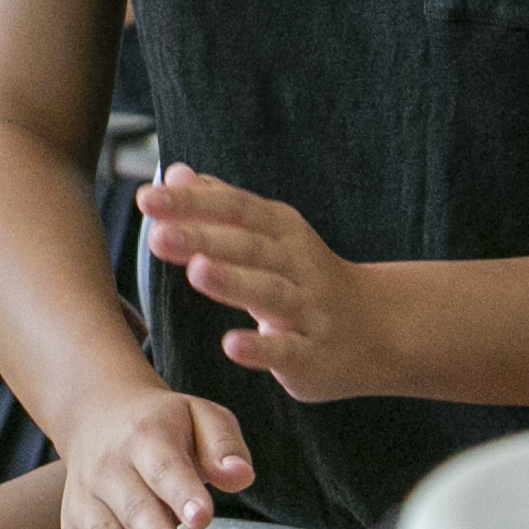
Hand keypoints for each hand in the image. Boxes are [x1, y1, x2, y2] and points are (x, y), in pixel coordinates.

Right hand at [56, 377, 255, 528]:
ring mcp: (91, 495)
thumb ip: (223, 444)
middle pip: (133, 503)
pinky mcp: (76, 520)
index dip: (183, 492)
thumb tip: (239, 475)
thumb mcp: (199, 415)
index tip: (200, 516)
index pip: (167, 466)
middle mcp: (113, 467)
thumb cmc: (158, 423)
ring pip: (100, 527)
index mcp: (148, 437)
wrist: (96, 412)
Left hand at [145, 165, 397, 403]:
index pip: (235, 208)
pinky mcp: (314, 356)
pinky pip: (288, 351)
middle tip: (157, 235)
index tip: (148, 199)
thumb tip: (177, 172)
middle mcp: (298, 265)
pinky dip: (262, 348)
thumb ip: (222, 204)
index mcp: (283, 231)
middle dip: (203, 239)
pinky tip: (232, 345)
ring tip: (196, 271)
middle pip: (248, 247)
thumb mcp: (271, 235)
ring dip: (234, 282)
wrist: (380, 330)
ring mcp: (309, 311)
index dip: (192, 203)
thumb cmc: (307, 277)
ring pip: (271, 293)